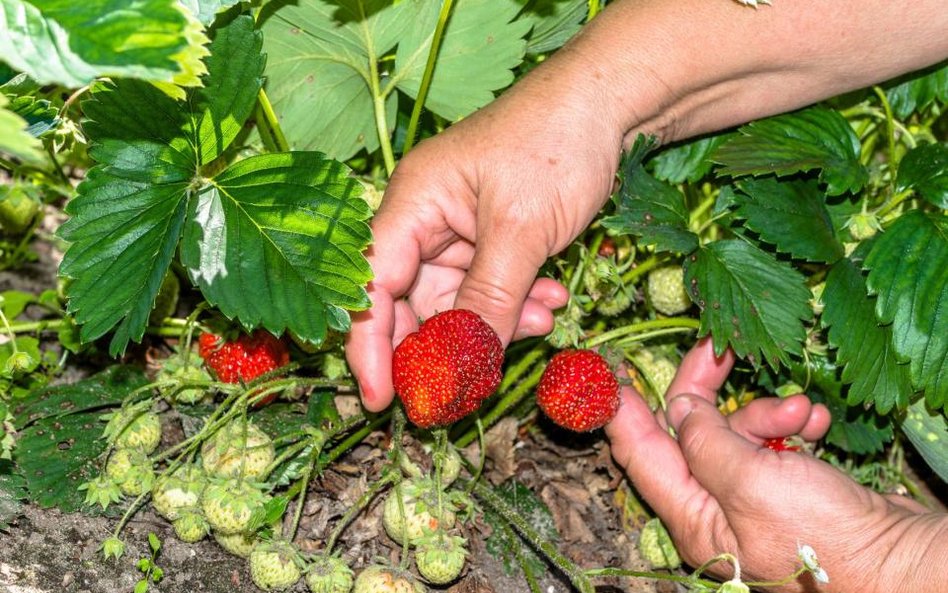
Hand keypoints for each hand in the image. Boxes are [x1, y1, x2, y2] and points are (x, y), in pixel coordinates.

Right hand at [345, 57, 626, 411]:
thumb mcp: (522, 230)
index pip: (372, 286)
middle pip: (410, 303)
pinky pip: (490, 291)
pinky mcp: (491, 241)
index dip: (369, 346)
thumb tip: (459, 371)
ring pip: (457, 304)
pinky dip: (516, 306)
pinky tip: (551, 301)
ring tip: (541, 320)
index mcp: (413, 204)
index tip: (382, 401)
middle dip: (445, 345)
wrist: (610, 105)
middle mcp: (425, 220)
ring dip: (495, 324)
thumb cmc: (557, 146)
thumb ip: (488, 300)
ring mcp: (458, 233)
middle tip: (474, 386)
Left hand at [605, 338, 945, 591]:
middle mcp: (714, 507)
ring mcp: (751, 498)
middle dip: (705, 392)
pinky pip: (773, 443)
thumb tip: (677, 407)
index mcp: (692, 516)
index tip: (612, 367)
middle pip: (689, 433)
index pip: (639, 453)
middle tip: (719, 349)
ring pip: (737, 432)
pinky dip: (792, 425)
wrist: (903, 563)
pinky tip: (817, 421)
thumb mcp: (749, 482)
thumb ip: (703, 440)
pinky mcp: (788, 487)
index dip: (623, 408)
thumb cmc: (822, 536)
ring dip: (767, 412)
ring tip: (802, 411)